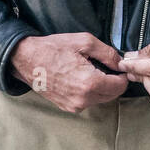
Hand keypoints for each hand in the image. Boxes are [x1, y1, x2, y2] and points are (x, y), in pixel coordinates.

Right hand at [9, 32, 129, 112]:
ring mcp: (74, 105)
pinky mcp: (67, 107)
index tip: (118, 65)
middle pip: (112, 94)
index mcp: (89, 83)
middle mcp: (83, 99)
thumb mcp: (85, 42)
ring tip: (92, 70)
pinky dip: (90, 91)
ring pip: (101, 99)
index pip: (120, 86)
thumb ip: (108, 53)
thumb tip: (121, 63)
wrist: (27, 60)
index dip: (122, 74)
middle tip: (106, 66)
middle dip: (114, 81)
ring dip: (102, 87)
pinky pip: (88, 101)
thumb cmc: (54, 49)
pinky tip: (82, 78)